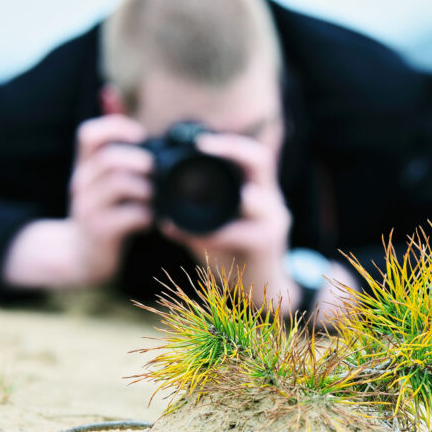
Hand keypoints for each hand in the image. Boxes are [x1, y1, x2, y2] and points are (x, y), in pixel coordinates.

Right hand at [67, 115, 152, 285]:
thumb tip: (108, 91)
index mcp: (85, 165)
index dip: (116, 128)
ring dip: (148, 190)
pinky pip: (128, 216)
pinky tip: (152, 220)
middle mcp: (81, 182)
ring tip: (157, 199)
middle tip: (158, 173)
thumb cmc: (104, 209)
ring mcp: (87, 208)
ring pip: (120, 185)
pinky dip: (147, 216)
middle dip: (141, 162)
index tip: (140, 136)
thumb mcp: (103, 174)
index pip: (89, 134)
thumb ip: (111, 137)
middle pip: (110, 159)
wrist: (82, 256)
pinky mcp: (99, 231)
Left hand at [161, 133, 298, 309]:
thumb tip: (159, 215)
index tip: (199, 141)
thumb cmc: (235, 255)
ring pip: (256, 198)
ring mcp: (273, 222)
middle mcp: (270, 200)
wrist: (259, 291)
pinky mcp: (267, 245)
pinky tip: (191, 236)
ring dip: (224, 198)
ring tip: (193, 198)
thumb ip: (194, 218)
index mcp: (257, 190)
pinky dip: (214, 235)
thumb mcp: (213, 229)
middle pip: (261, 160)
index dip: (229, 143)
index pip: (252, 154)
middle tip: (202, 147)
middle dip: (231, 150)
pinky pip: (241, 234)